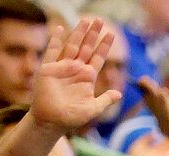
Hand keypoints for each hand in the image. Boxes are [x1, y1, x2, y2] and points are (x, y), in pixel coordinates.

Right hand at [29, 19, 121, 135]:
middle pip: (87, 47)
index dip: (104, 46)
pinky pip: (52, 51)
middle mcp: (76, 69)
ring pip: (72, 45)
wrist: (52, 121)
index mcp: (87, 78)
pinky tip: (59, 28)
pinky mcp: (48, 69)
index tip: (111, 34)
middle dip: (93, 34)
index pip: (98, 58)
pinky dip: (55, 40)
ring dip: (79, 33)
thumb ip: (106, 100)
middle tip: (99, 20)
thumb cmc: (72, 117)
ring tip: (86, 20)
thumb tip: (119, 94)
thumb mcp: (93, 109)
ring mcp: (62, 67)